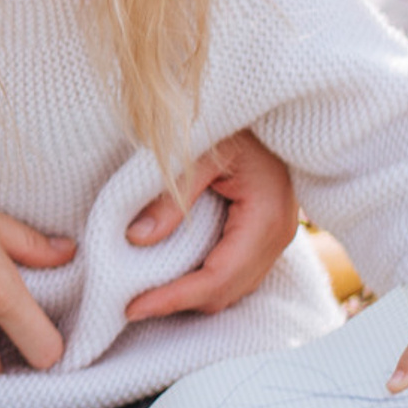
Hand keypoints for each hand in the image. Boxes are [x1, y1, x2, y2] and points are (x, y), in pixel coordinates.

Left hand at [122, 129, 299, 321]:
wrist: (267, 100)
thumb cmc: (233, 119)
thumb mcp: (199, 149)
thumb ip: (171, 194)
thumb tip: (137, 238)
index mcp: (266, 217)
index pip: (217, 278)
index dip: (174, 299)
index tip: (132, 307)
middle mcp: (278, 235)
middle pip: (226, 292)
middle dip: (180, 304)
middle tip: (129, 306)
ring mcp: (276, 236)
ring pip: (232, 288)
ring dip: (191, 297)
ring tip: (145, 296)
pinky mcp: (264, 232)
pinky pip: (235, 272)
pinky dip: (203, 282)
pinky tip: (170, 277)